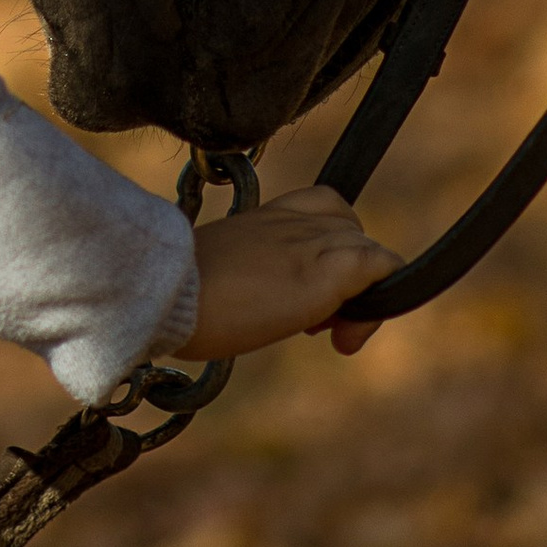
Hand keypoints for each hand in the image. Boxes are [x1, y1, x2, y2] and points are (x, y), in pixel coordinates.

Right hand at [164, 182, 398, 361]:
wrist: (168, 294)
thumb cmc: (178, 294)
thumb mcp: (216, 271)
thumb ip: (245, 271)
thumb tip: (246, 298)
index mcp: (266, 215)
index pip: (325, 209)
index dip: (329, 249)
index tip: (307, 300)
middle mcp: (295, 220)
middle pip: (352, 232)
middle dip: (348, 278)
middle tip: (318, 327)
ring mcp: (312, 243)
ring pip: (369, 251)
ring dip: (362, 298)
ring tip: (333, 337)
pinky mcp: (324, 272)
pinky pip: (378, 267)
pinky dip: (379, 299)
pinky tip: (348, 336)